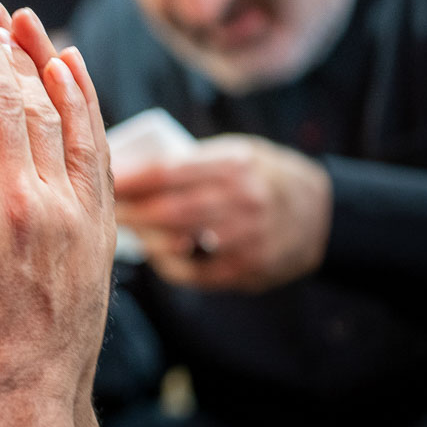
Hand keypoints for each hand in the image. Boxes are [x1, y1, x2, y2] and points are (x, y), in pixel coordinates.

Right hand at [0, 0, 114, 426]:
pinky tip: (67, 64)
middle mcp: (16, 201)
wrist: (13, 404)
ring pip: (50, 109)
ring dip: (30, 57)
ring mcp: (64, 210)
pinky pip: (91, 143)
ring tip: (11, 17)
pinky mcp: (95, 225)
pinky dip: (81, 98)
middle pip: (1, 95)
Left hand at [114, 134, 331, 291]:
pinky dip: (169, 265)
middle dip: (128, 212)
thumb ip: (193, 161)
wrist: (323, 214)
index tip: (104, 181)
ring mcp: (248, 238)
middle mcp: (244, 200)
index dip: (130, 179)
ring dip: (144, 238)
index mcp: (236, 164)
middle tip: (103, 211)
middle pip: (168, 210)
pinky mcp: (249, 269)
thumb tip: (130, 170)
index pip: (168, 172)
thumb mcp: (238, 152)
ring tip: (124, 231)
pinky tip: (156, 254)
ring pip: (178, 243)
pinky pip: (195, 273)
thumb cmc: (264, 176)